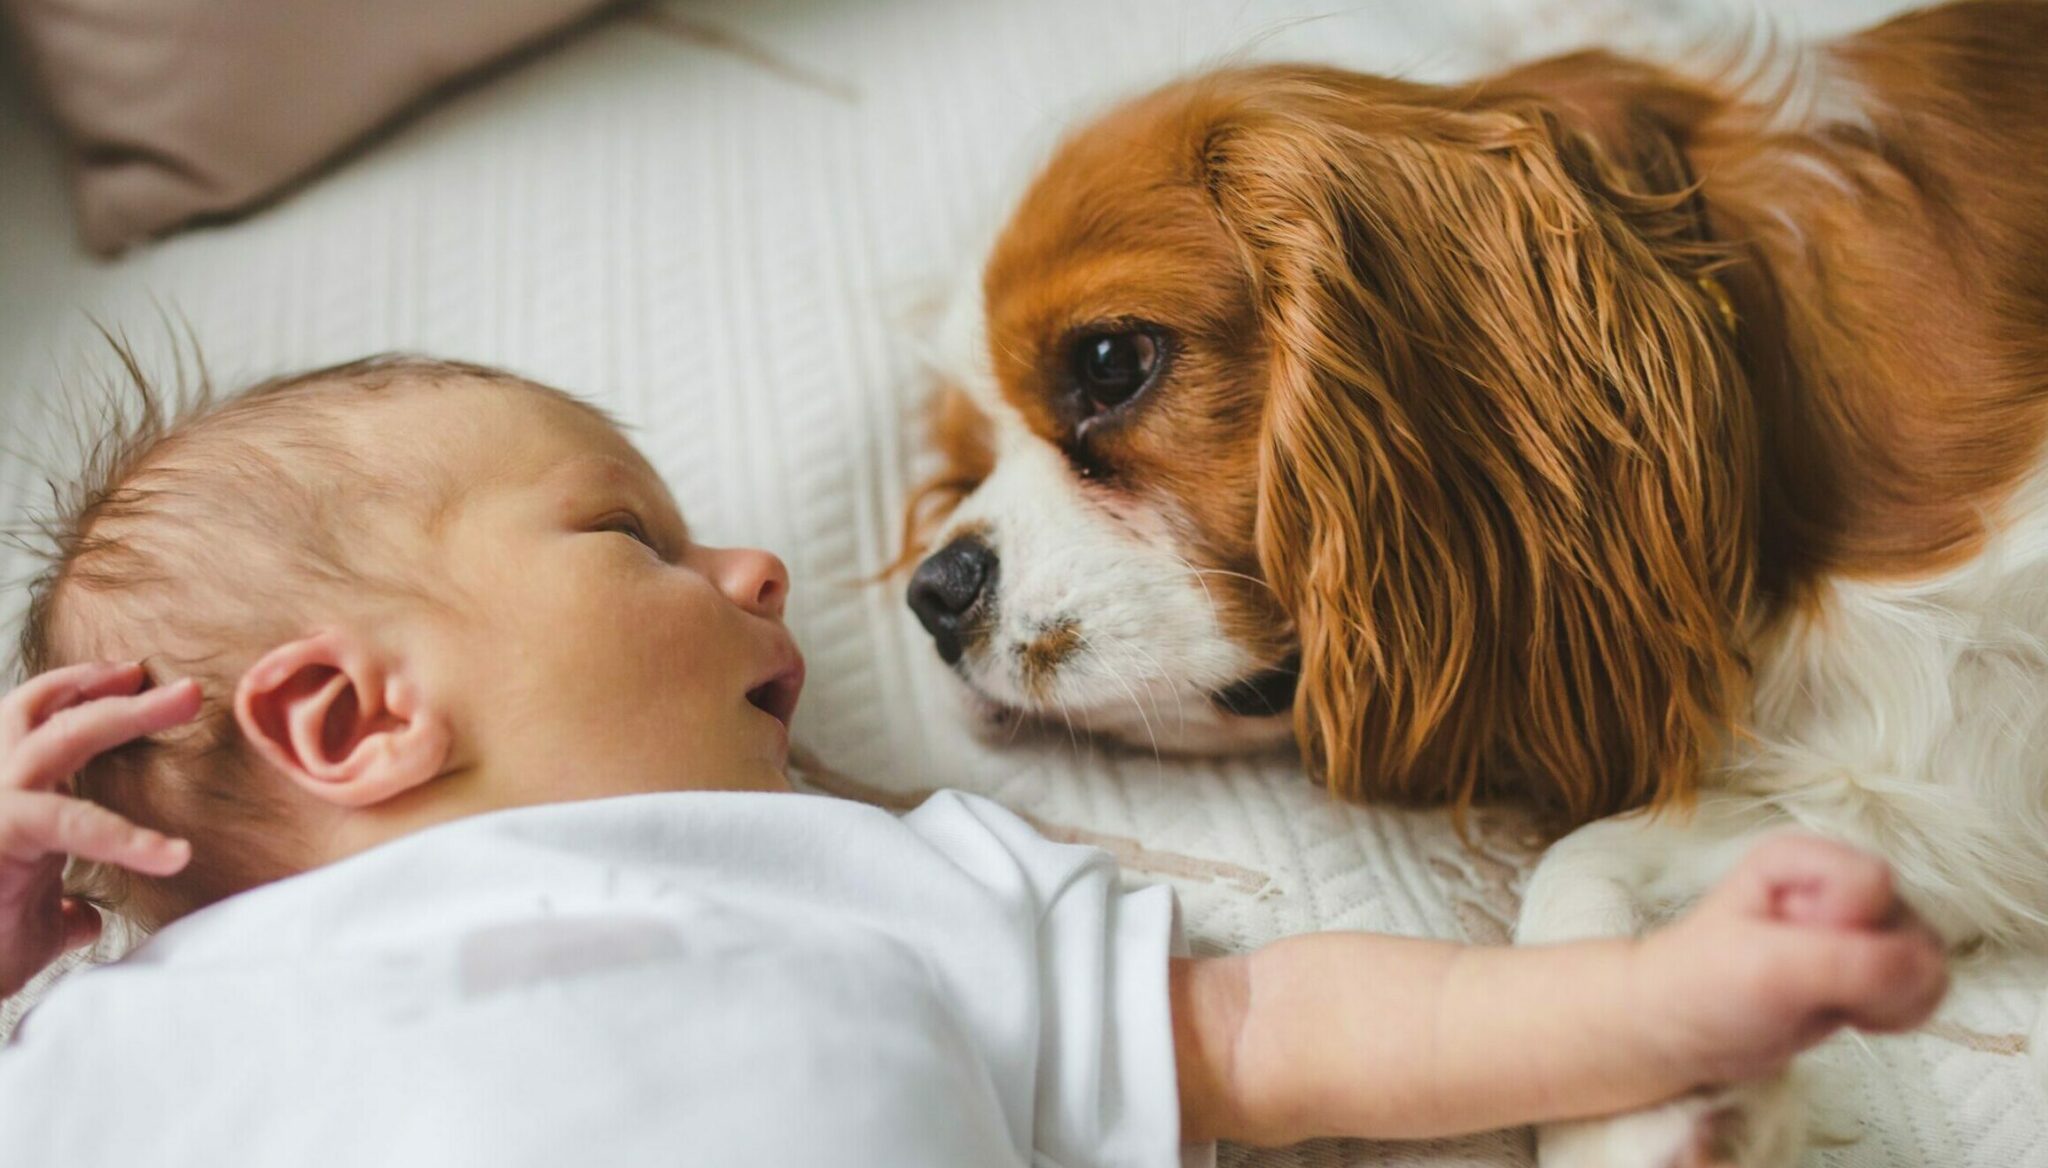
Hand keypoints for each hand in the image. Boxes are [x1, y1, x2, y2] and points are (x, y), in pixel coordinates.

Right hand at [0, 662, 200, 998]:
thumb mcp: (33, 924)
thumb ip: (61, 907)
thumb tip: (85, 917)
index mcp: (6, 802)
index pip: (33, 728)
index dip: (78, 696)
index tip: (132, 683)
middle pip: (41, 713)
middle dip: (107, 687)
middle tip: (182, 685)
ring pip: (56, 737)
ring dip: (126, 713)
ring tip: (187, 700)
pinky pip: (68, 821)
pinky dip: (124, 837)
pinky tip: (173, 854)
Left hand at [1639, 834, 1948, 1086]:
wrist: (1687, 1030)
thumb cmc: (1707, 986)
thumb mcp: (1766, 968)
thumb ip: (1848, 961)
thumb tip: (1924, 965)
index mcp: (1804, 860)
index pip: (1873, 883)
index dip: (1847, 928)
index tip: (1794, 950)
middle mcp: (1839, 883)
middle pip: (1910, 924)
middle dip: (1873, 973)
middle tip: (1810, 988)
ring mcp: (1865, 926)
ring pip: (1927, 959)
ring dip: (1888, 997)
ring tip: (1827, 1002)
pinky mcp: (1878, 965)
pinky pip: (1927, 988)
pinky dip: (1898, 1012)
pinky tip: (1850, 1014)